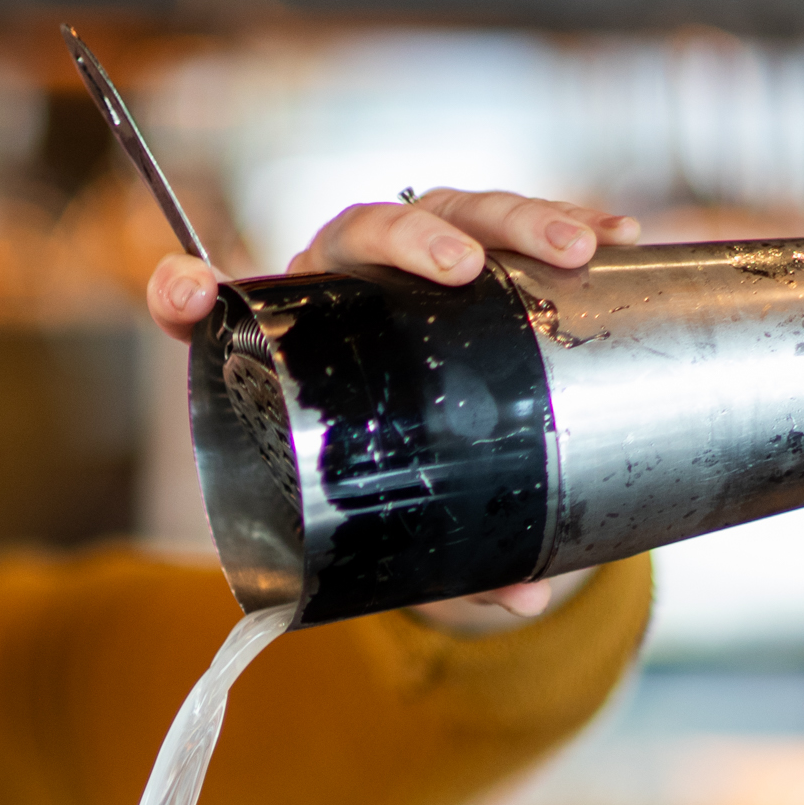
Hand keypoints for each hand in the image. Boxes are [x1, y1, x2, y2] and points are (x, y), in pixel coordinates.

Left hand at [145, 186, 639, 627]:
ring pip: (450, 209)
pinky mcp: (481, 250)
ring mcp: (414, 261)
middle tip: (463, 269)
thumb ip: (452, 567)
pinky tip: (615, 235)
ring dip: (511, 217)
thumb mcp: (411, 538)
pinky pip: (518, 223)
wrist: (443, 451)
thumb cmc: (400, 490)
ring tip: (573, 250)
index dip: (189, 294)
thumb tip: (526, 595)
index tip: (188, 293)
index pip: (219, 308)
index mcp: (289, 348)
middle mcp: (341, 286)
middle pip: (360, 231)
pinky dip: (565, 219)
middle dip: (412, 236)